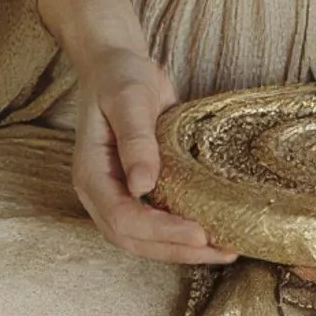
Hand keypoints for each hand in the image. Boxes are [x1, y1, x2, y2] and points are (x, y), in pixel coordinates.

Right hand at [71, 45, 237, 266]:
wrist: (118, 65)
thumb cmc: (119, 77)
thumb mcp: (128, 99)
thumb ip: (135, 140)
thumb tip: (142, 187)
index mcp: (91, 174)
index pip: (122, 218)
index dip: (160, 231)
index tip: (198, 232)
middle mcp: (102, 192)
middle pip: (134, 239)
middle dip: (176, 249)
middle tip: (220, 250)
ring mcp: (119, 194)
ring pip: (145, 239)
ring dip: (182, 249)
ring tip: (224, 250)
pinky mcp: (138, 190)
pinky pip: (156, 221)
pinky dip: (182, 233)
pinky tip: (213, 232)